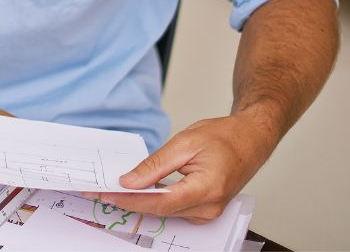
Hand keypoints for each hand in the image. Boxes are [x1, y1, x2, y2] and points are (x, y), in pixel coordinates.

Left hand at [82, 110, 278, 221]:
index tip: (104, 192)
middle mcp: (209, 207)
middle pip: (159, 210)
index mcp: (206, 189)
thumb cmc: (224, 136)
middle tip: (97, 191)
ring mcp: (208, 211)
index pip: (159, 202)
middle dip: (127, 201)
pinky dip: (152, 201)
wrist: (251, 139)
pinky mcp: (204, 209)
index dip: (129, 199)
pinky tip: (135, 192)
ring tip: (110, 190)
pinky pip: (173, 209)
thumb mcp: (184, 143)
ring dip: (137, 202)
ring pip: (165, 212)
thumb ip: (155, 165)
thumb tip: (129, 181)